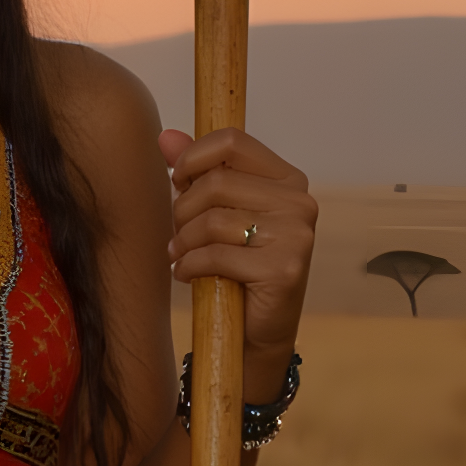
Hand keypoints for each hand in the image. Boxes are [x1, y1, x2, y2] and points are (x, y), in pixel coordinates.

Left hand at [157, 127, 315, 401]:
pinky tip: (186, 273)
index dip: (193, 158)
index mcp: (287, 179)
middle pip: (216, 183)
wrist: (258, 330)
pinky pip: (216, 255)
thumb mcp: (218, 212)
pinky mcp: (284, 269)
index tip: (177, 180)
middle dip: (183, 210)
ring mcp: (296, 236)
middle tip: (178, 233)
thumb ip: (197, 171)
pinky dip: (189, 264)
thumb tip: (165, 135)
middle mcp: (299, 203)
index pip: (231, 142)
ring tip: (180, 254)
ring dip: (183, 241)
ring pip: (212, 220)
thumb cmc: (238, 265)